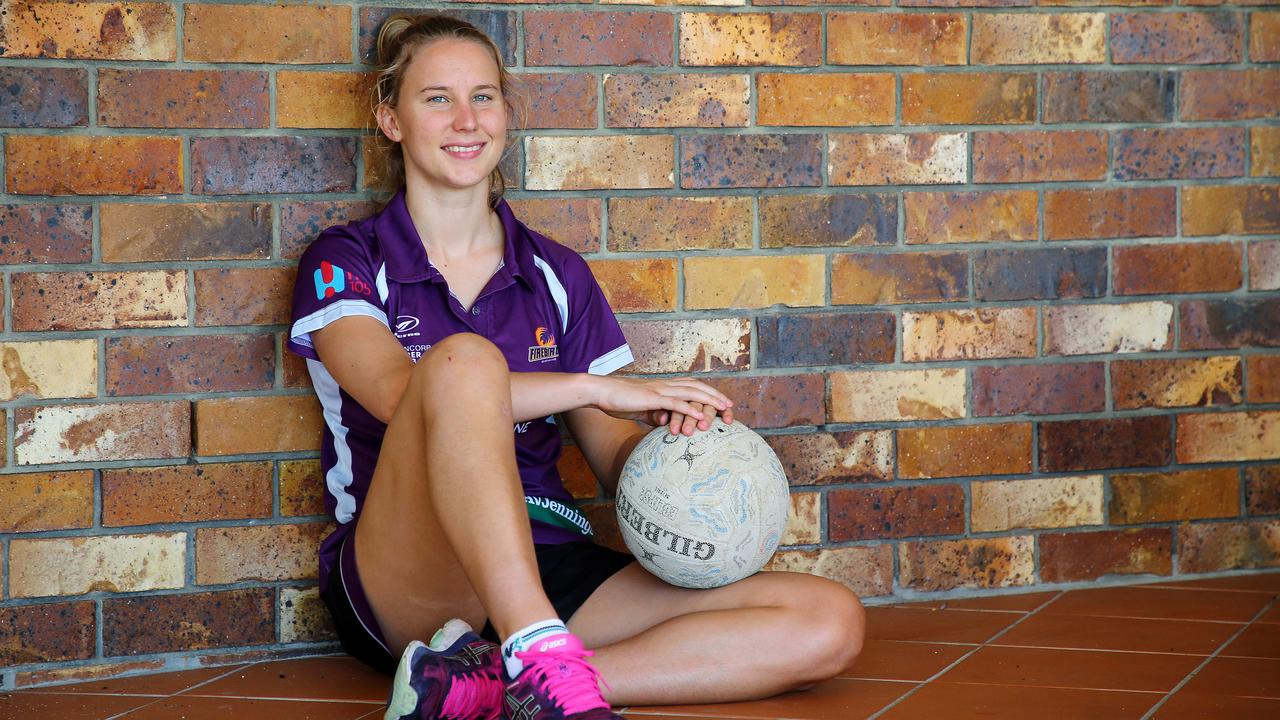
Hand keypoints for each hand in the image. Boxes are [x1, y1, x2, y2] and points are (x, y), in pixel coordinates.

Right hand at [591, 376, 733, 434]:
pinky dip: (689, 408)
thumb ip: (656, 415)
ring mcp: (659, 390)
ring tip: (722, 408)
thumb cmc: (619, 401)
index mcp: (662, 387)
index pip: (690, 386)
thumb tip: (666, 423)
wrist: (601, 392)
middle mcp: (664, 385)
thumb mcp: (642, 410)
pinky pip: (674, 403)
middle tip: (730, 405)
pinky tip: (700, 415)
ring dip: (708, 400)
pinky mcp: (651, 398)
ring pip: (690, 392)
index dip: (707, 392)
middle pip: (696, 386)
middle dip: (714, 395)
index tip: (720, 401)